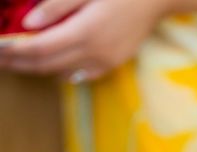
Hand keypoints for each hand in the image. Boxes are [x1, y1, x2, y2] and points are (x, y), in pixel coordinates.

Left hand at [0, 0, 169, 80]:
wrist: (158, 0)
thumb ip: (56, 6)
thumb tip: (29, 24)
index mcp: (85, 32)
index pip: (40, 48)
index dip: (14, 50)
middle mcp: (95, 53)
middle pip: (47, 65)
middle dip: (19, 63)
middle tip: (0, 59)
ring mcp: (105, 61)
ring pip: (62, 73)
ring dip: (37, 69)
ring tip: (18, 62)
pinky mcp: (113, 63)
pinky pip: (81, 75)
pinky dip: (60, 72)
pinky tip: (50, 65)